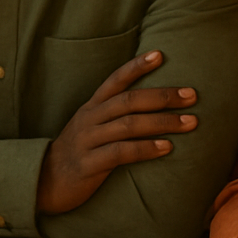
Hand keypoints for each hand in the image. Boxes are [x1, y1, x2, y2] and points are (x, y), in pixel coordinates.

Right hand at [38, 50, 196, 214]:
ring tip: (190, 122)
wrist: (44, 182)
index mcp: (91, 107)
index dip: (136, 66)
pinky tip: (167, 147)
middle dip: (163, 96)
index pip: (115, 80)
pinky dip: (146, 148)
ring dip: (163, 122)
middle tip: (192, 95)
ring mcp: (88, 140)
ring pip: (129, 124)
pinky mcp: (89, 164)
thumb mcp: (91, 128)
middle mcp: (89, 118)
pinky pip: (121, 152)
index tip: (160, 55)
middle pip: (129, 100)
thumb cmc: (78, 153)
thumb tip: (152, 108)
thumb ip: (114, 116)